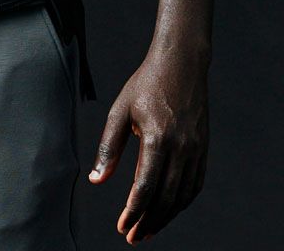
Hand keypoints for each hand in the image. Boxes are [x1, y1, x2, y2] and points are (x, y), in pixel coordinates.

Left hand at [87, 43, 209, 242]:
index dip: (133, 211)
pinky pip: (195, 185)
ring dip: (165, 217)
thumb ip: (108, 147)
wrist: (181, 64)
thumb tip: (95, 180)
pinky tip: (168, 209)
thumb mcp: (120, 110)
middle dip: (148, 221)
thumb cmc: (146, 84)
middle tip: (133, 236)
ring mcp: (196, 149)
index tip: (122, 227)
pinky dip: (182, 202)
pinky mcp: (203, 149)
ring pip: (182, 196)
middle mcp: (181, 147)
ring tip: (148, 230)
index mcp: (157, 137)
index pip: (145, 186)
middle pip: (165, 197)